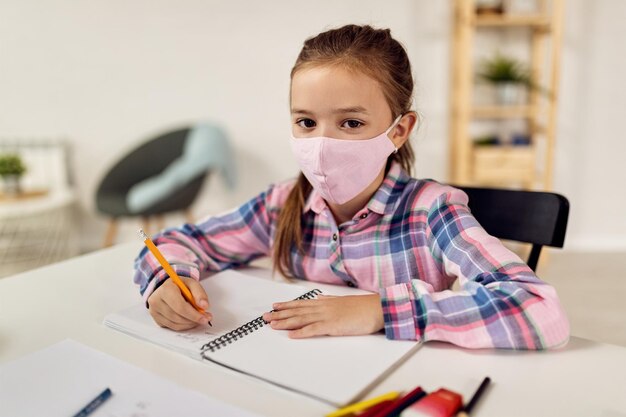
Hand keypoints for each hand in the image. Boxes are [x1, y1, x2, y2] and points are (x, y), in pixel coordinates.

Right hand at [147, 276, 212, 330]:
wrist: (167, 288)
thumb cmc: (180, 286)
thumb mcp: (191, 284)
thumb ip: (199, 293)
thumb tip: (204, 306)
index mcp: (166, 289)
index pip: (180, 306)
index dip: (194, 314)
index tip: (205, 318)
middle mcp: (156, 300)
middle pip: (177, 317)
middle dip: (193, 320)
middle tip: (205, 319)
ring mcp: (154, 311)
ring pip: (175, 324)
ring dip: (189, 324)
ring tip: (197, 319)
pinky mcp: (156, 319)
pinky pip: (172, 327)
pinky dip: (183, 326)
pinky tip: (189, 320)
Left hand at [261, 294, 383, 337]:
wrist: (377, 308)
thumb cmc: (362, 307)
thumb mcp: (343, 301)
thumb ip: (330, 300)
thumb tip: (321, 298)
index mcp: (325, 302)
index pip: (301, 304)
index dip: (286, 305)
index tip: (274, 306)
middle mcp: (322, 307)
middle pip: (297, 311)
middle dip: (280, 315)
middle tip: (264, 317)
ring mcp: (327, 316)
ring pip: (301, 319)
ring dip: (285, 323)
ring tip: (271, 325)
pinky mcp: (333, 326)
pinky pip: (314, 330)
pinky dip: (301, 332)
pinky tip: (291, 335)